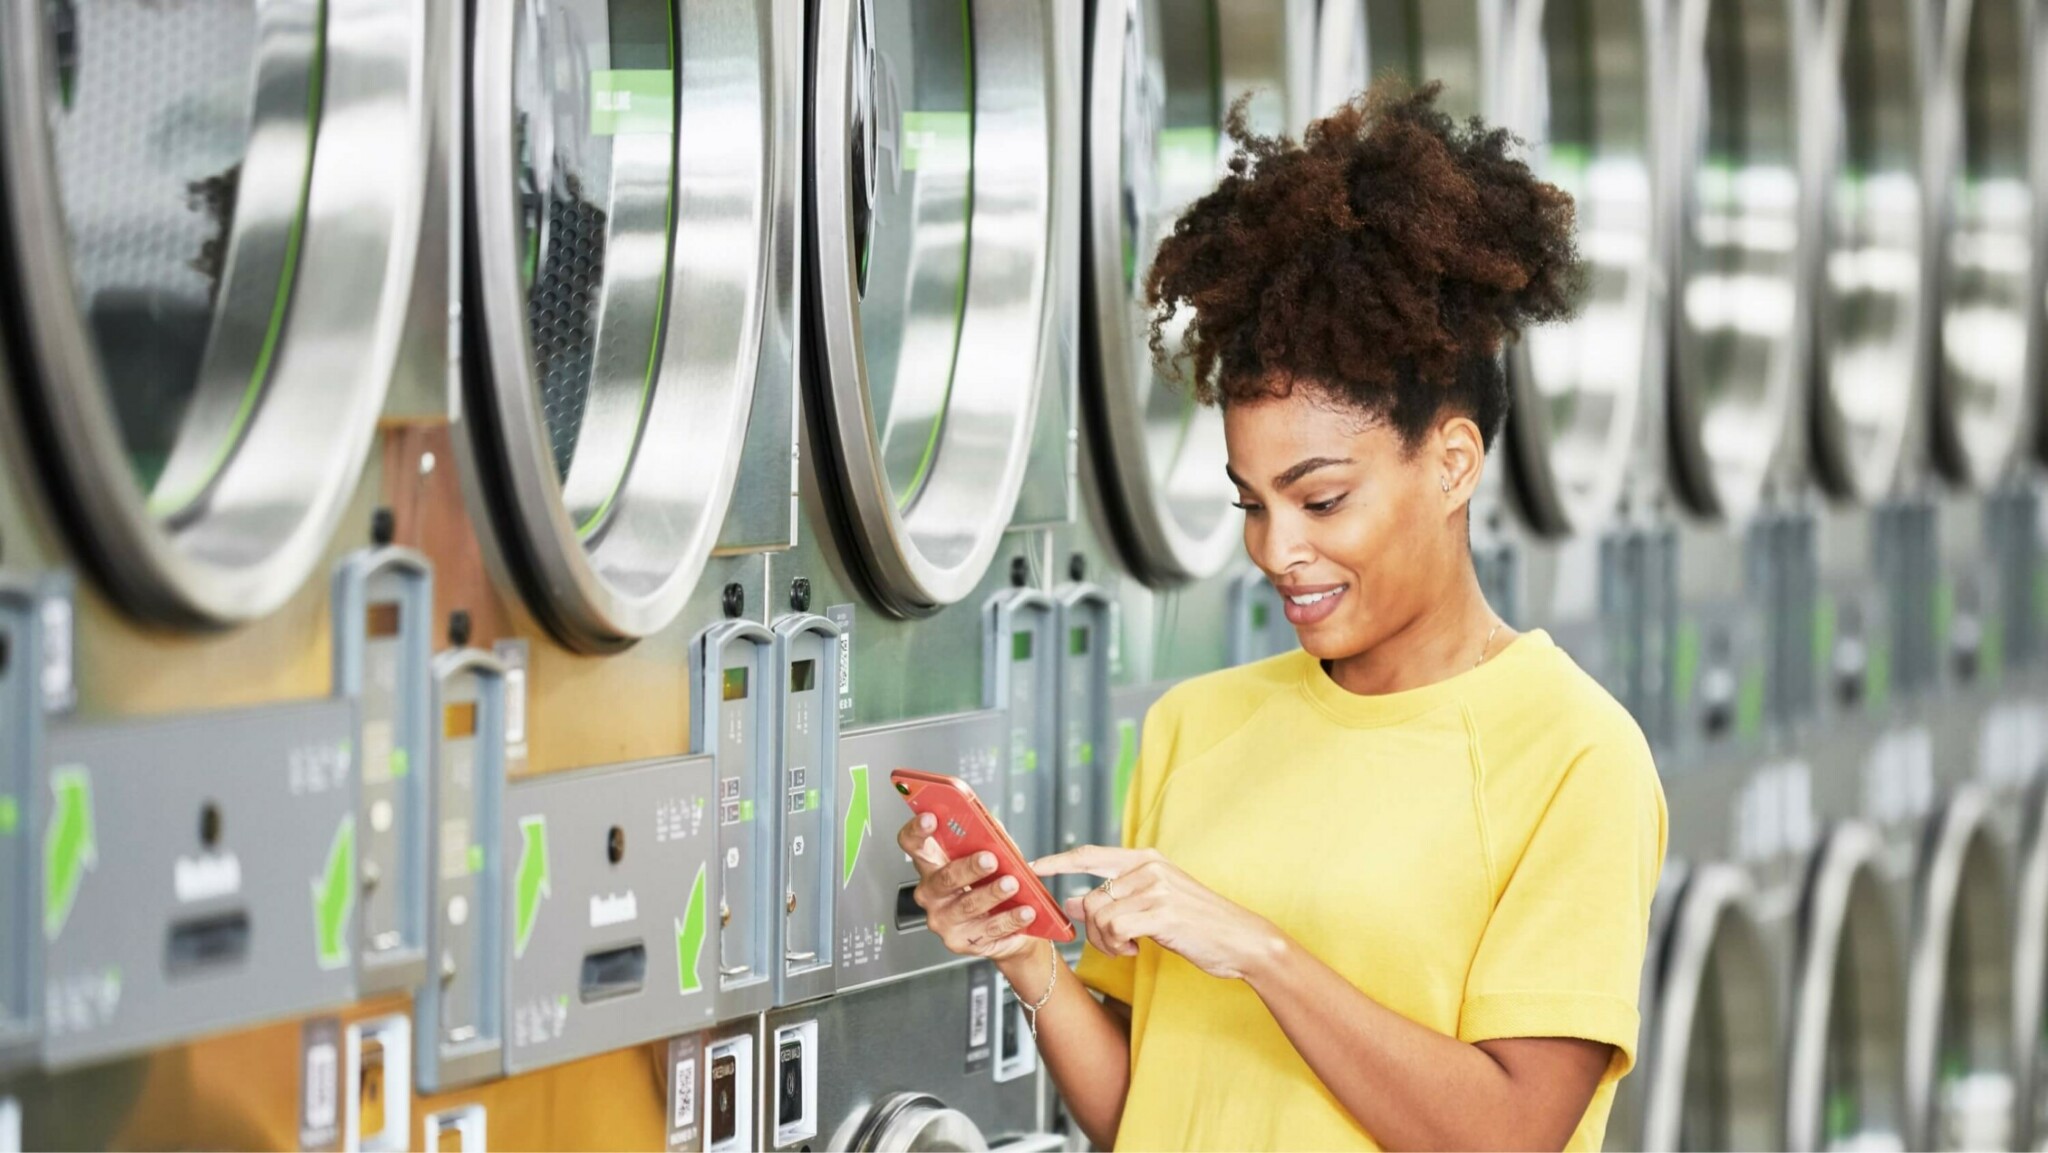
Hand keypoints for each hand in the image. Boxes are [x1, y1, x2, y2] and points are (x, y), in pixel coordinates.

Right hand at [896, 814, 1042, 961]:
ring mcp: (943, 920)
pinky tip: (1025, 911)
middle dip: (968, 868)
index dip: (917, 831)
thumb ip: (991, 839)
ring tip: (1012, 884)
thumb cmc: (993, 883)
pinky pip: (988, 929)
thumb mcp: (994, 856)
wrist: (1009, 927)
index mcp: (933, 865)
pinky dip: (1010, 919)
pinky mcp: (960, 942)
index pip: (913, 845)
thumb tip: (994, 826)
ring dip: (992, 893)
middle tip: (990, 859)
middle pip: (944, 878)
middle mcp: (931, 893)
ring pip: (967, 905)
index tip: (931, 818)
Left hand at [1032, 845, 1282, 980]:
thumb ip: (1114, 900)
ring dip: (1106, 943)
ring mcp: (1155, 887)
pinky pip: (1113, 930)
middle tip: (1114, 944)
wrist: (1241, 939)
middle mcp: (1148, 867)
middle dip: (1092, 930)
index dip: (1057, 861)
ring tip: (1128, 947)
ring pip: (1098, 917)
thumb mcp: (1153, 905)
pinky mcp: (1161, 911)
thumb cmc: (1198, 924)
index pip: (1090, 854)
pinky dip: (1117, 947)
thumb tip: (1070, 902)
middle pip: (1090, 898)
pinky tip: (1135, 950)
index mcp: (1146, 859)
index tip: (1032, 867)